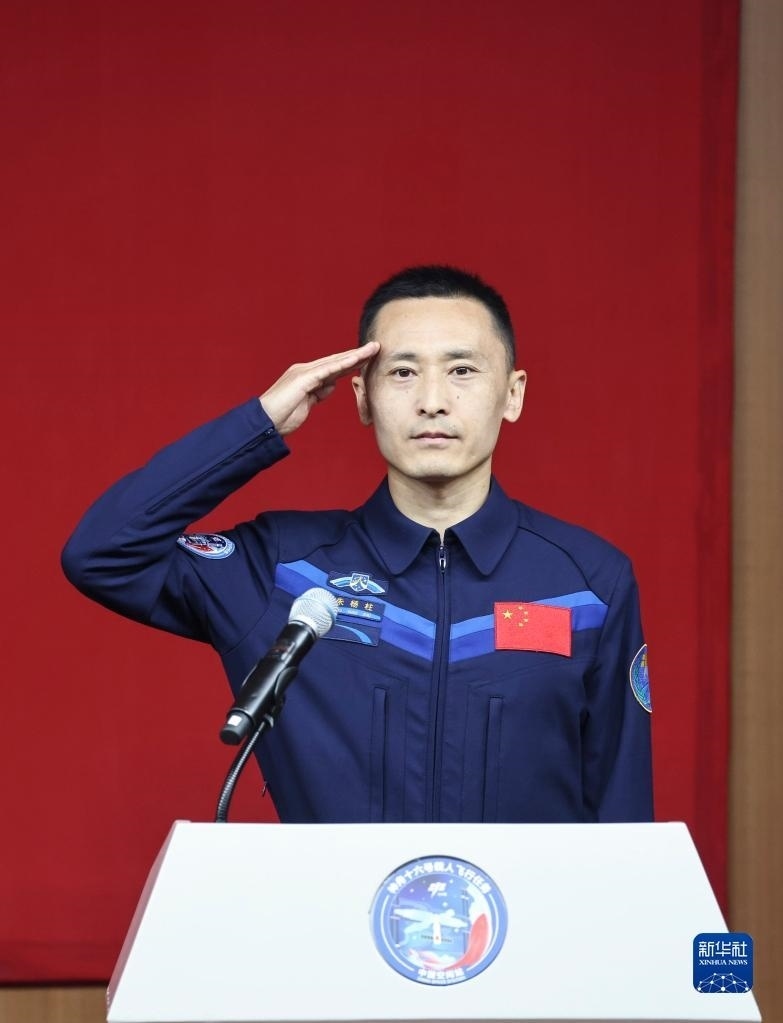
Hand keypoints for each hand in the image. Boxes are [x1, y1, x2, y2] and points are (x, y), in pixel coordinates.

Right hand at [259, 342, 379, 435]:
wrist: (265, 422)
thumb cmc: (283, 416)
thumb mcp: (307, 404)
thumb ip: (318, 393)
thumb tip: (332, 385)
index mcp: (307, 376)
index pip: (334, 367)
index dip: (351, 362)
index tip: (368, 359)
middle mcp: (306, 370)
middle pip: (337, 360)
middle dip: (357, 354)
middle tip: (375, 347)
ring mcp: (304, 373)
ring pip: (334, 362)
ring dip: (355, 356)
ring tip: (372, 350)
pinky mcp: (302, 379)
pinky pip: (327, 371)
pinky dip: (342, 365)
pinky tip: (356, 360)